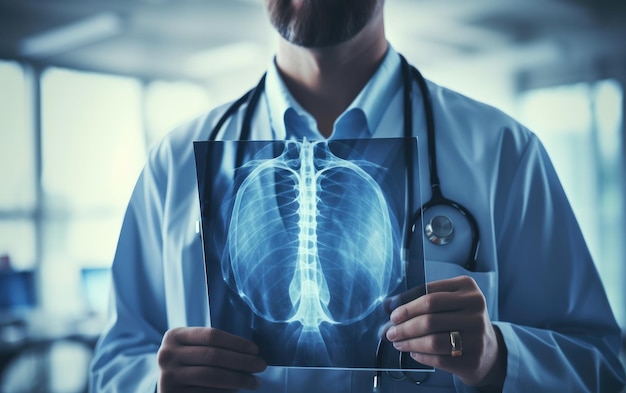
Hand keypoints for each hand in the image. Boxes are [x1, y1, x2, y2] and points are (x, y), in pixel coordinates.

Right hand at [157, 327, 266, 392]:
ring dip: (238, 379)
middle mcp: (167, 354)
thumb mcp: (194, 346)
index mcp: (174, 335)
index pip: (212, 335)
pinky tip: (237, 390)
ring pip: (212, 376)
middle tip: (261, 366)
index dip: (236, 342)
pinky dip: (226, 391)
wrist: (167, 383)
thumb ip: (214, 344)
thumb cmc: (188, 361)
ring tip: (255, 381)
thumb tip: (251, 352)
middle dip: (242, 361)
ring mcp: (168, 376)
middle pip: (213, 355)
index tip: (255, 350)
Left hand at [385, 276, 505, 389]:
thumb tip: (388, 305)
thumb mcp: (450, 301)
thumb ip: (421, 300)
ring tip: (397, 342)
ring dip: (409, 342)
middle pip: (429, 316)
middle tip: (390, 331)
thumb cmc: (461, 319)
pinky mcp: (473, 358)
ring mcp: (477, 335)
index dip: (405, 303)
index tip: (391, 312)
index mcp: (467, 287)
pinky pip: (438, 358)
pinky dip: (420, 355)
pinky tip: (412, 352)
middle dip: (404, 325)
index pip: (428, 292)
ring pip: (432, 339)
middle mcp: (476, 308)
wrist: (488, 349)